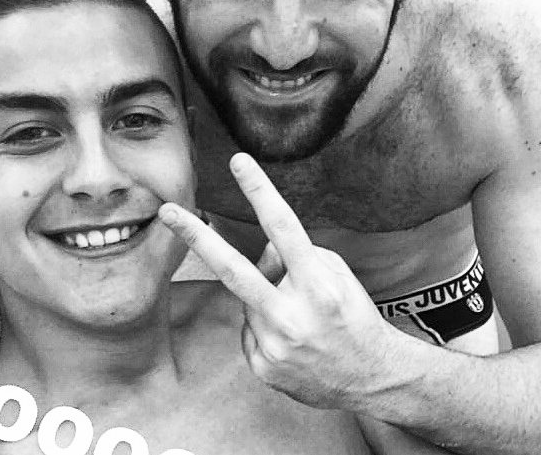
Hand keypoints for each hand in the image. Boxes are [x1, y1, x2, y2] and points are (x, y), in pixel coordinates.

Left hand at [159, 152, 401, 410]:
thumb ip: (297, 255)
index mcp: (318, 286)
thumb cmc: (354, 315)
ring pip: (246, 299)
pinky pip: (249, 329)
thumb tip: (261, 248)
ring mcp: (274, 346)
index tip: (238, 161)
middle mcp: (292, 317)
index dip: (259, 191)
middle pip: (234, 269)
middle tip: (166, 211)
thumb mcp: (337, 274)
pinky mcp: (263, 366)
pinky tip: (293, 339)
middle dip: (197, 237)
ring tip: (300, 316)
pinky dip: (264, 326)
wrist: (375, 379)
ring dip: (264, 297)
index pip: (283, 227)